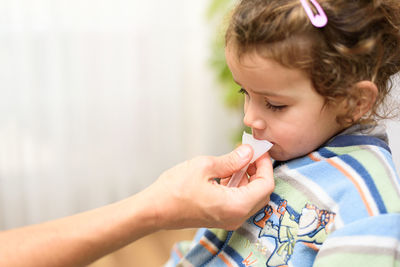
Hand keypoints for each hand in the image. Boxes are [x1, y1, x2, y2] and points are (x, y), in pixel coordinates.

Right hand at [144, 145, 274, 229]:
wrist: (154, 209)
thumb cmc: (175, 190)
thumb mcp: (204, 166)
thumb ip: (231, 160)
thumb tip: (247, 152)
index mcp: (236, 205)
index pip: (265, 185)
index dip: (265, 165)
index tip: (259, 150)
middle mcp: (236, 217)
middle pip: (261, 193)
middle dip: (259, 171)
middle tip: (250, 153)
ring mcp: (228, 220)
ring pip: (251, 198)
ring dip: (249, 178)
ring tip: (238, 160)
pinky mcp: (221, 218)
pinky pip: (239, 202)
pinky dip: (239, 186)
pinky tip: (228, 172)